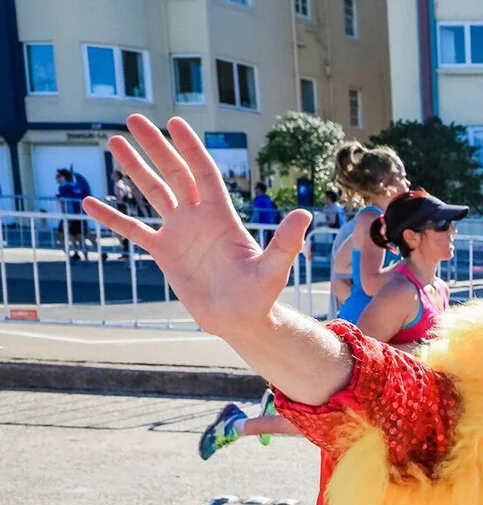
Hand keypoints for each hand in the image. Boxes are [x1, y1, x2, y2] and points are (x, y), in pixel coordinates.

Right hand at [82, 114, 312, 337]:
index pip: (203, 173)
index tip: (173, 122)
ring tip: (113, 142)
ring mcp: (180, 233)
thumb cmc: (261, 295)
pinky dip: (113, 218)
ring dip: (134, 169)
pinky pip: (134, 230)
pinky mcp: (165, 253)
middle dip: (155, 146)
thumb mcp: (274, 268)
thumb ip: (285, 242)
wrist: (240, 320)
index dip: (190, 148)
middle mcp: (199, 218)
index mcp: (222, 216)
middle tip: (133, 118)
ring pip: (152, 193)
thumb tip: (304, 214)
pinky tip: (89, 203)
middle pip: (174, 173)